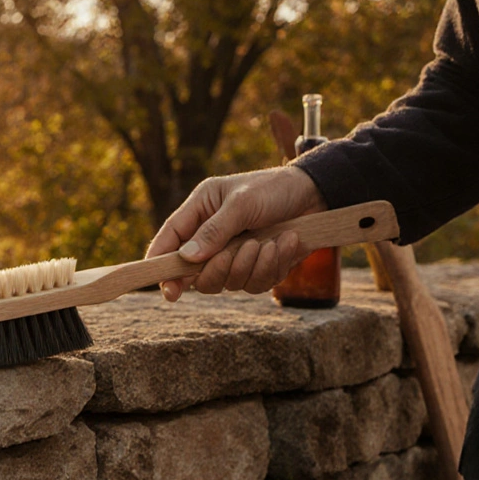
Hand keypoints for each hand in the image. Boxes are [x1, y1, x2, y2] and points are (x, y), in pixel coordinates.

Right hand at [145, 166, 327, 300]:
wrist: (316, 194)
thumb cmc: (273, 188)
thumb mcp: (242, 203)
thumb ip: (214, 231)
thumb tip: (187, 258)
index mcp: (199, 212)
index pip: (169, 242)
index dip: (162, 266)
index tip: (168, 291)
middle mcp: (211, 236)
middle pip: (197, 275)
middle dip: (219, 269)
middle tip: (239, 251)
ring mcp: (234, 255)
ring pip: (227, 283)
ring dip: (251, 265)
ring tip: (268, 242)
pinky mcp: (257, 267)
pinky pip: (255, 284)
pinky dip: (272, 266)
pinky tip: (285, 243)